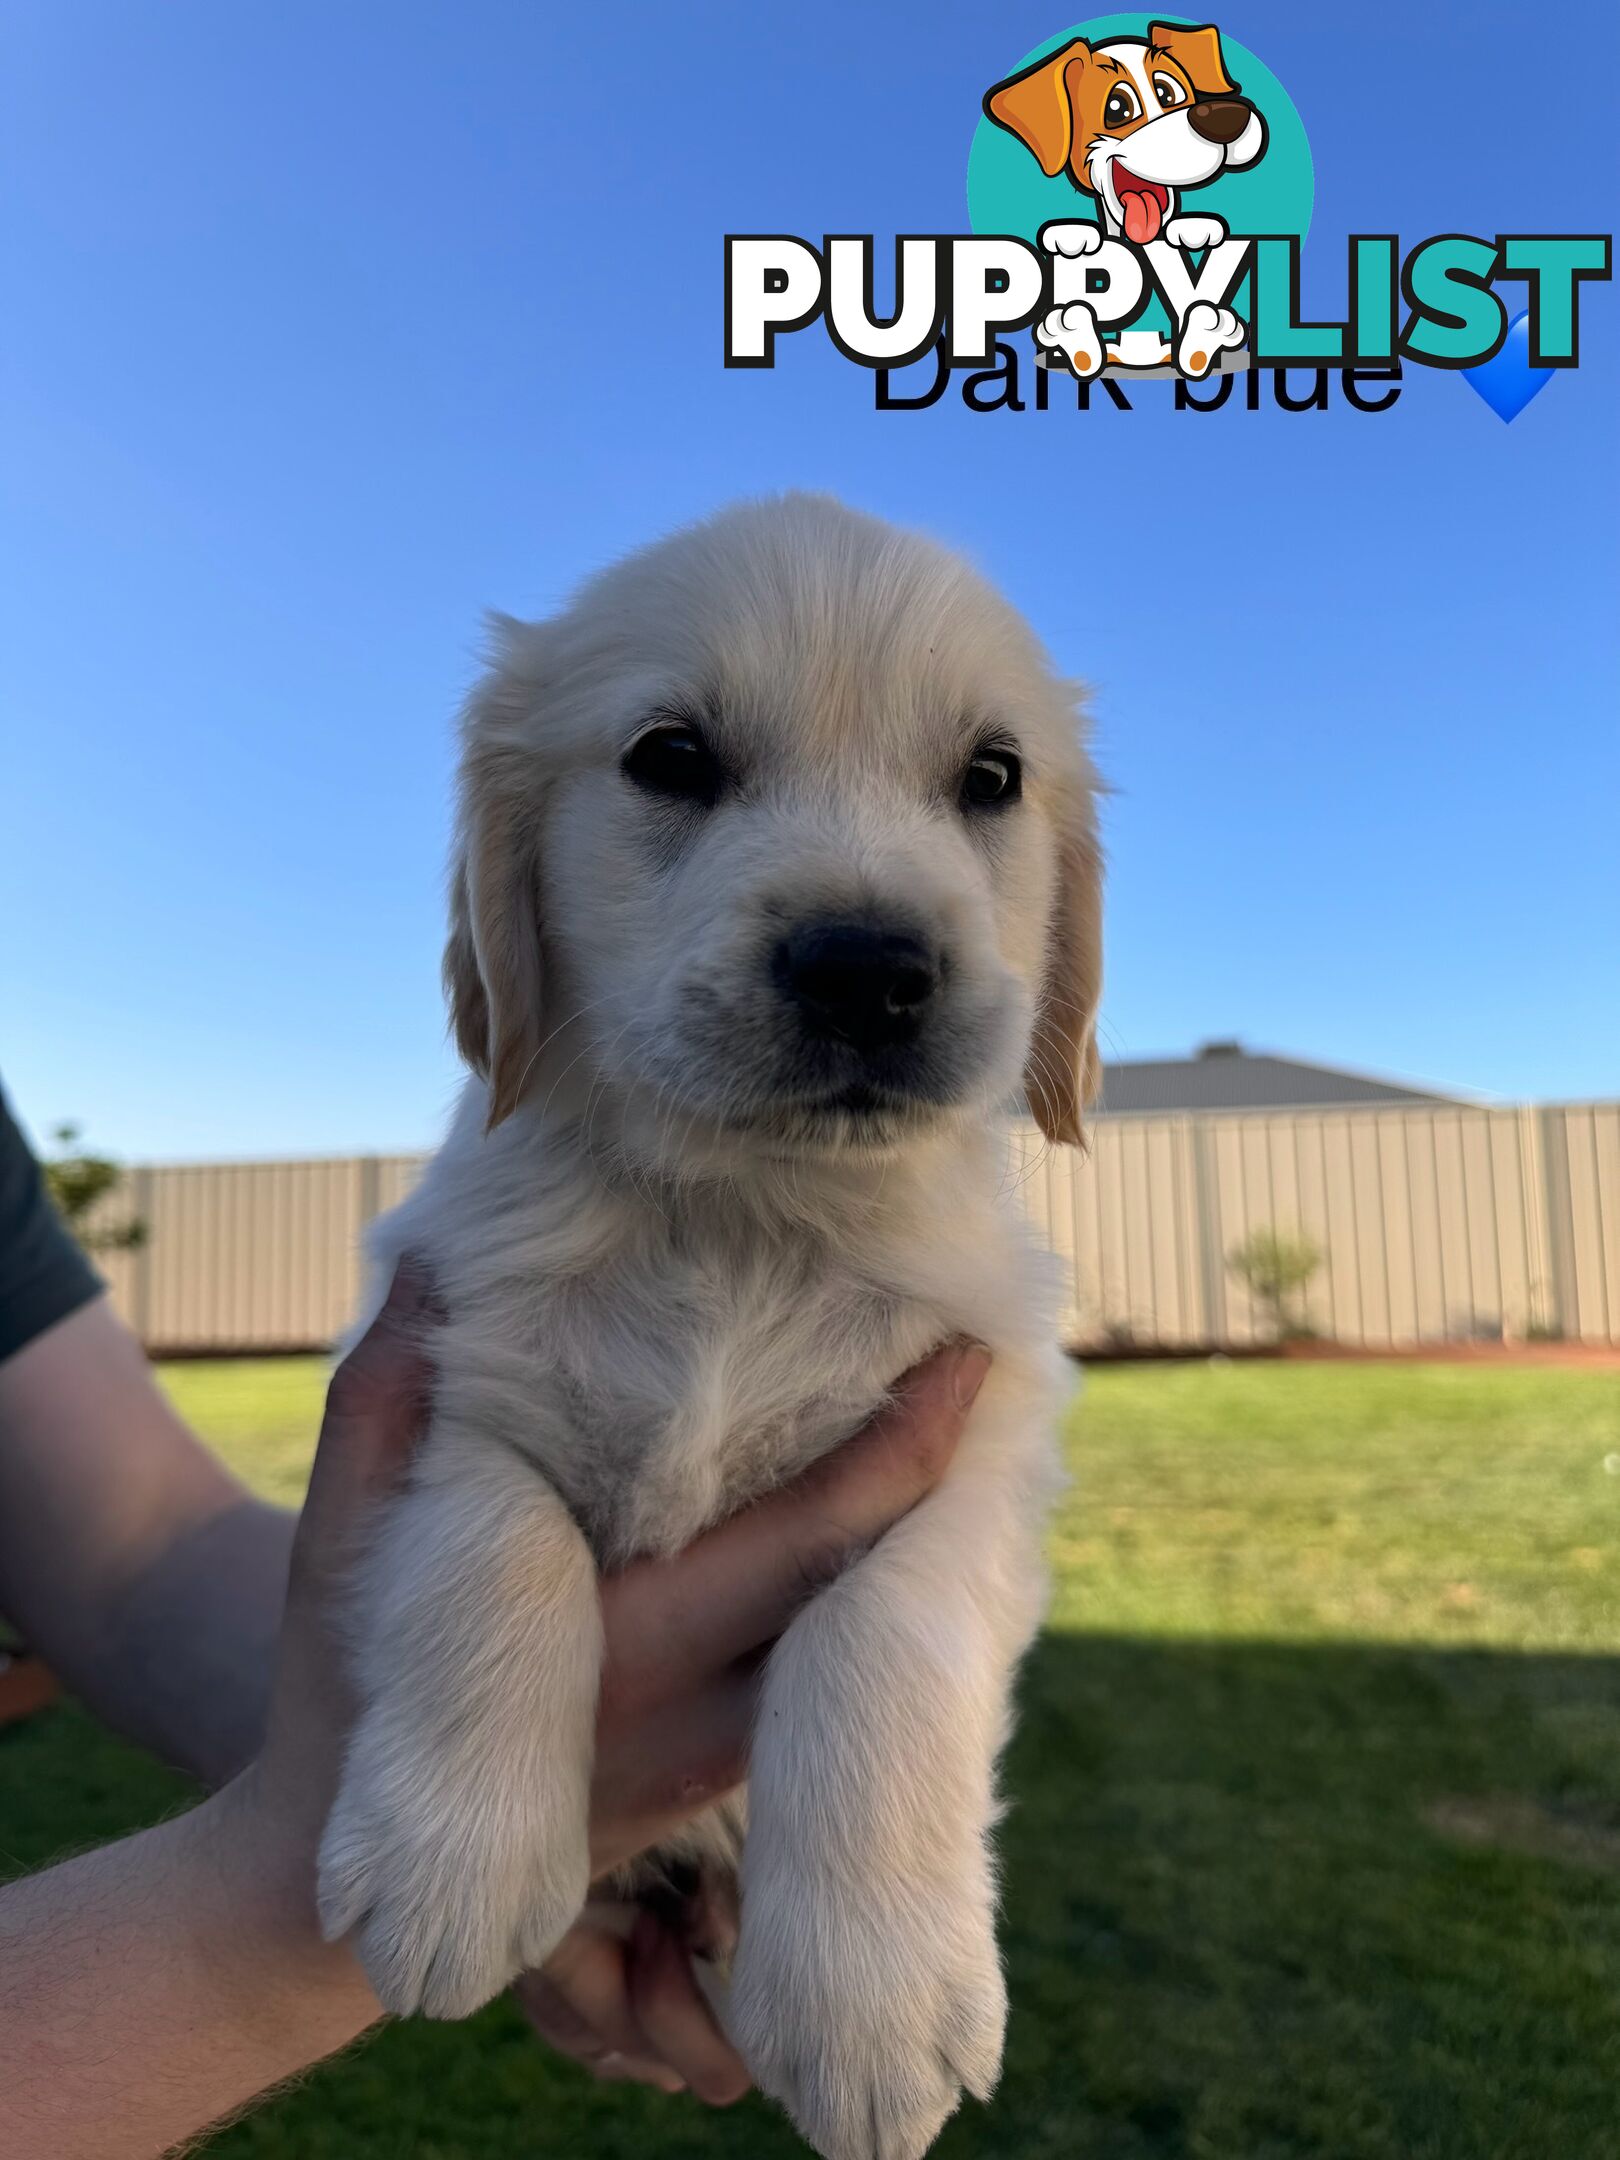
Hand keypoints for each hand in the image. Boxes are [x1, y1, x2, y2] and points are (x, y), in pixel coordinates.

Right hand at [250, 1264, 990, 2098]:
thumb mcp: (341, 1544)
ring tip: (953, 1421)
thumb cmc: (345, 1687)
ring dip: (910, 1542)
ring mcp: (724, 1760)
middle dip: (942, 1480)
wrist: (345, 1873)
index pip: (818, 1535)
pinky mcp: (720, 1780)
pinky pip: (820, 1679)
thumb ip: (387, 1410)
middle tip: (994, 1363)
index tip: (972, 1354)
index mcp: (639, 1642)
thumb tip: (432, 1270)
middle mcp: (709, 1712)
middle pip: (873, 1592)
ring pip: (857, 1646)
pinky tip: (880, 1523)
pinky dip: (861, 1597)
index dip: (910, 1445)